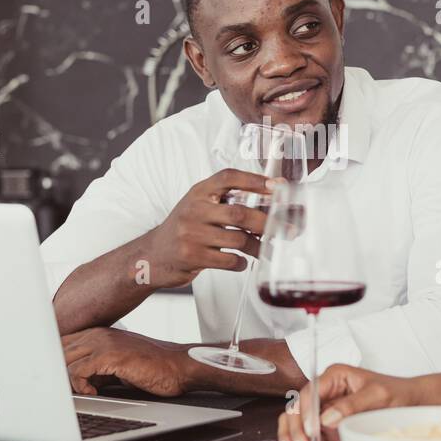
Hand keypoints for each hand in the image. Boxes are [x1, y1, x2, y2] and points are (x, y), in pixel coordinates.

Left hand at [62, 327, 191, 396]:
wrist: (179, 367)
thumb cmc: (152, 368)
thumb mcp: (117, 363)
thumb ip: (94, 367)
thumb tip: (70, 383)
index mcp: (98, 333)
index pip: (61, 343)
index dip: (55, 363)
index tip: (58, 383)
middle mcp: (98, 333)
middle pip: (58, 351)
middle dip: (58, 373)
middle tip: (69, 391)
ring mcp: (103, 342)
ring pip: (63, 360)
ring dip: (69, 381)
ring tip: (87, 392)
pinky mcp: (109, 356)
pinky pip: (77, 371)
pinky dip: (80, 386)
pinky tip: (94, 393)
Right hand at [141, 168, 272, 288]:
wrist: (153, 255)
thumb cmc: (184, 230)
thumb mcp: (199, 206)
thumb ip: (226, 201)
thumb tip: (270, 203)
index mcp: (198, 192)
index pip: (228, 177)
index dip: (254, 180)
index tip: (277, 186)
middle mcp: (194, 209)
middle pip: (239, 212)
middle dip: (267, 222)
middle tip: (286, 229)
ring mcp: (191, 233)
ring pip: (237, 239)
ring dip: (258, 247)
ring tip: (267, 251)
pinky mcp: (192, 256)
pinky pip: (228, 260)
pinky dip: (241, 262)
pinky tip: (241, 262)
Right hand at [277, 364, 420, 440]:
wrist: (409, 404)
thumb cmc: (396, 393)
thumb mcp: (378, 396)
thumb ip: (352, 405)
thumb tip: (326, 419)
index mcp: (334, 376)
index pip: (311, 392)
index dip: (307, 412)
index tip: (311, 432)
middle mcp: (324, 390)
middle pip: (298, 406)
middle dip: (295, 428)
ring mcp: (323, 408)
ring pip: (297, 419)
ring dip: (291, 436)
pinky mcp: (325, 425)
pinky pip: (306, 432)